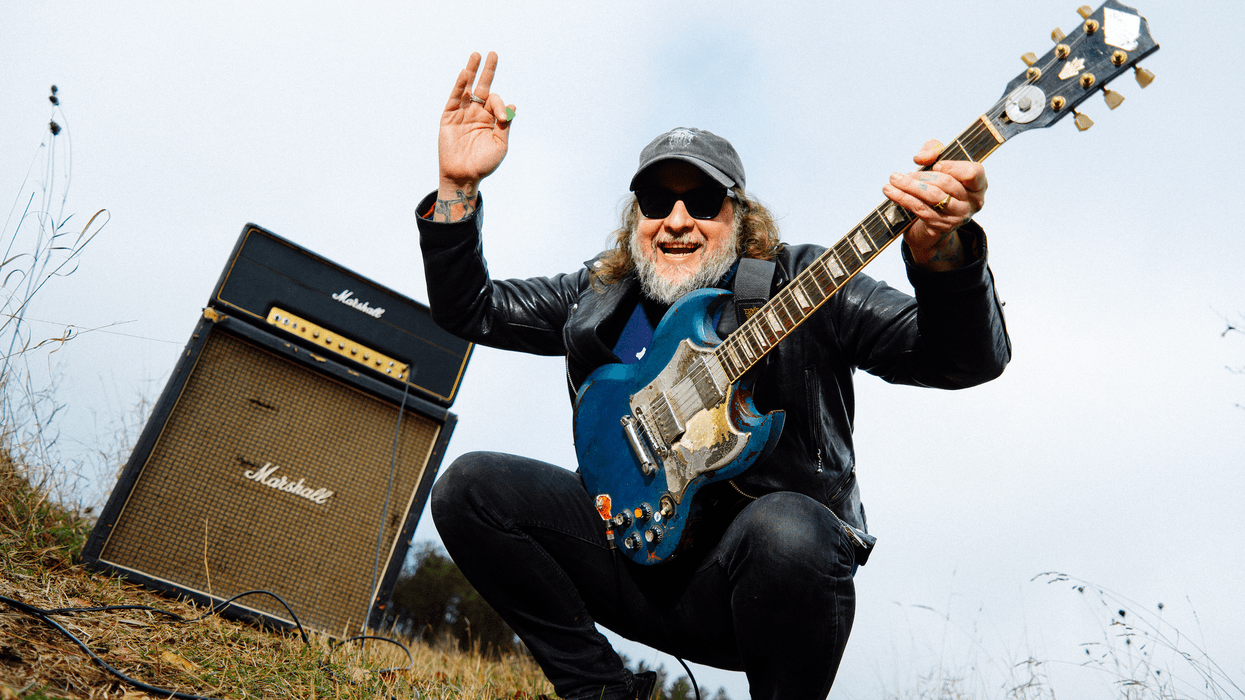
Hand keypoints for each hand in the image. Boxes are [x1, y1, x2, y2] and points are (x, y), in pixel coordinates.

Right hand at [435, 51, 515, 220]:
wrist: (464, 176)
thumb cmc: (484, 164)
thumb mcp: (500, 145)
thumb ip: (505, 126)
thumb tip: (511, 106)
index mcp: (490, 119)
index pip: (496, 102)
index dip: (500, 105)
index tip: (501, 116)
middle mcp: (476, 113)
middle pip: (483, 87)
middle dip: (488, 71)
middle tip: (493, 54)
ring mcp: (462, 114)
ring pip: (467, 88)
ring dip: (472, 71)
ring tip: (476, 55)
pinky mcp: (449, 117)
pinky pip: (455, 98)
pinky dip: (460, 86)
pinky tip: (466, 73)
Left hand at [883, 139, 987, 270]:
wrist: (933, 216)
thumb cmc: (940, 182)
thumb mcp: (941, 160)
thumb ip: (934, 150)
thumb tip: (920, 158)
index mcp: (979, 184)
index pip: (972, 173)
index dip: (951, 167)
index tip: (935, 165)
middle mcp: (973, 202)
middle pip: (946, 183)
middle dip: (921, 175)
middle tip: (901, 173)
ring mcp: (958, 217)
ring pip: (932, 197)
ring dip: (909, 186)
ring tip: (893, 179)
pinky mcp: (942, 227)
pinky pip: (920, 209)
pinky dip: (903, 199)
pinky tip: (890, 191)